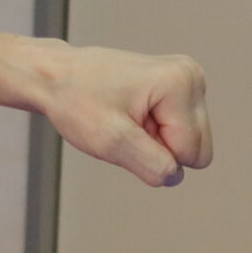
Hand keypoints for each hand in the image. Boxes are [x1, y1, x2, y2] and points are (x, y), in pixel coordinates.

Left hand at [34, 45, 212, 187]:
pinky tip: (128, 114)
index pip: (191, 152)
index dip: (154, 153)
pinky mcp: (177, 88)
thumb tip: (175, 176)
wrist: (54, 76)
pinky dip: (151, 130)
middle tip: (124, 127)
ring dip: (154, 140)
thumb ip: (151, 164)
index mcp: (180, 83)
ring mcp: (186, 80)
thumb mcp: (110, 140)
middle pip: (197, 147)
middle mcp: (191, 77)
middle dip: (158, 147)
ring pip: (187, 141)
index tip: (123, 128)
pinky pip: (177, 130)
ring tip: (124, 118)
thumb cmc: (75, 100)